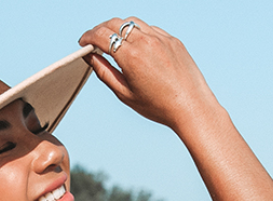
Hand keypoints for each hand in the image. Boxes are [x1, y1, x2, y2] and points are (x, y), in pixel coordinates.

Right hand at [79, 17, 219, 130]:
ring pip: (132, 22)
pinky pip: (149, 29)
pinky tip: (135, 47)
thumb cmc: (157, 106)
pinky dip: (137, 34)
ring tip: (113, 41)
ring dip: (118, 28)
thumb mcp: (125, 93)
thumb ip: (105, 72)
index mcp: (131, 57)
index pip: (102, 36)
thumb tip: (90, 57)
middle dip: (100, 29)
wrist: (191, 106)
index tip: (82, 42)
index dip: (88, 37)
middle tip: (93, 40)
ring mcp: (161, 37)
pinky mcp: (172, 39)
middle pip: (115, 24)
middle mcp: (145, 41)